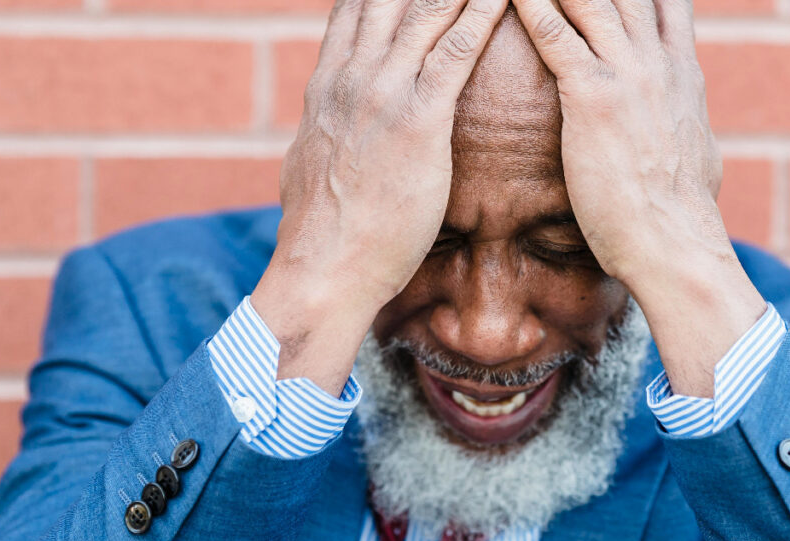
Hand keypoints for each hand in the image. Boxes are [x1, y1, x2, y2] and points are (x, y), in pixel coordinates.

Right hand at [252, 0, 507, 392]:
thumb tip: (320, 134)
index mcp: (327, 86)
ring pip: (426, 10)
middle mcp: (352, 77)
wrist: (323, 267)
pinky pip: (455, 52)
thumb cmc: (321, 230)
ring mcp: (382, 94)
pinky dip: (481, 14)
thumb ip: (322, 135)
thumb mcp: (309, 167)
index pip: (354, 10)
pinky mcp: (417, 122)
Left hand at [512, 0, 766, 395]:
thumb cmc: (680, 213)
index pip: (663, 0)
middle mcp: (659, 61)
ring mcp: (629, 75)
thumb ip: (688, 125)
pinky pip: (557, 37)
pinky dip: (533, 6)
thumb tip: (694, 129)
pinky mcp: (595, 100)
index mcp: (681, 72)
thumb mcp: (698, 154)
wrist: (675, 245)